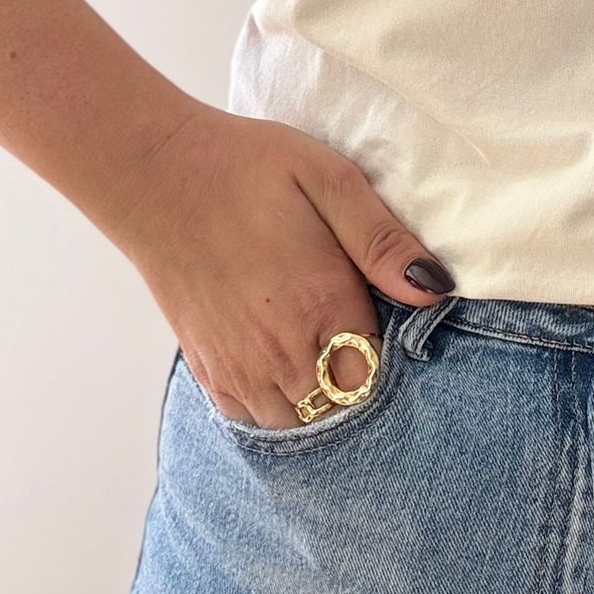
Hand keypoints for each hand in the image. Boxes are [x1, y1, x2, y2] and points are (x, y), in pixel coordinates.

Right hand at [107, 102, 456, 428]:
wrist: (157, 175)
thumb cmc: (247, 168)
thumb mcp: (330, 179)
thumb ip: (383, 240)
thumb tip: (436, 289)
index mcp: (321, 305)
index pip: (380, 376)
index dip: (395, 358)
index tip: (394, 327)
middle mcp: (280, 353)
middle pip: (343, 411)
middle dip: (361, 385)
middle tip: (362, 339)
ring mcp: (239, 370)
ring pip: (300, 425)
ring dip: (321, 403)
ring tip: (327, 353)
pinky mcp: (208, 371)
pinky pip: (254, 421)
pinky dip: (278, 407)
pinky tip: (288, 368)